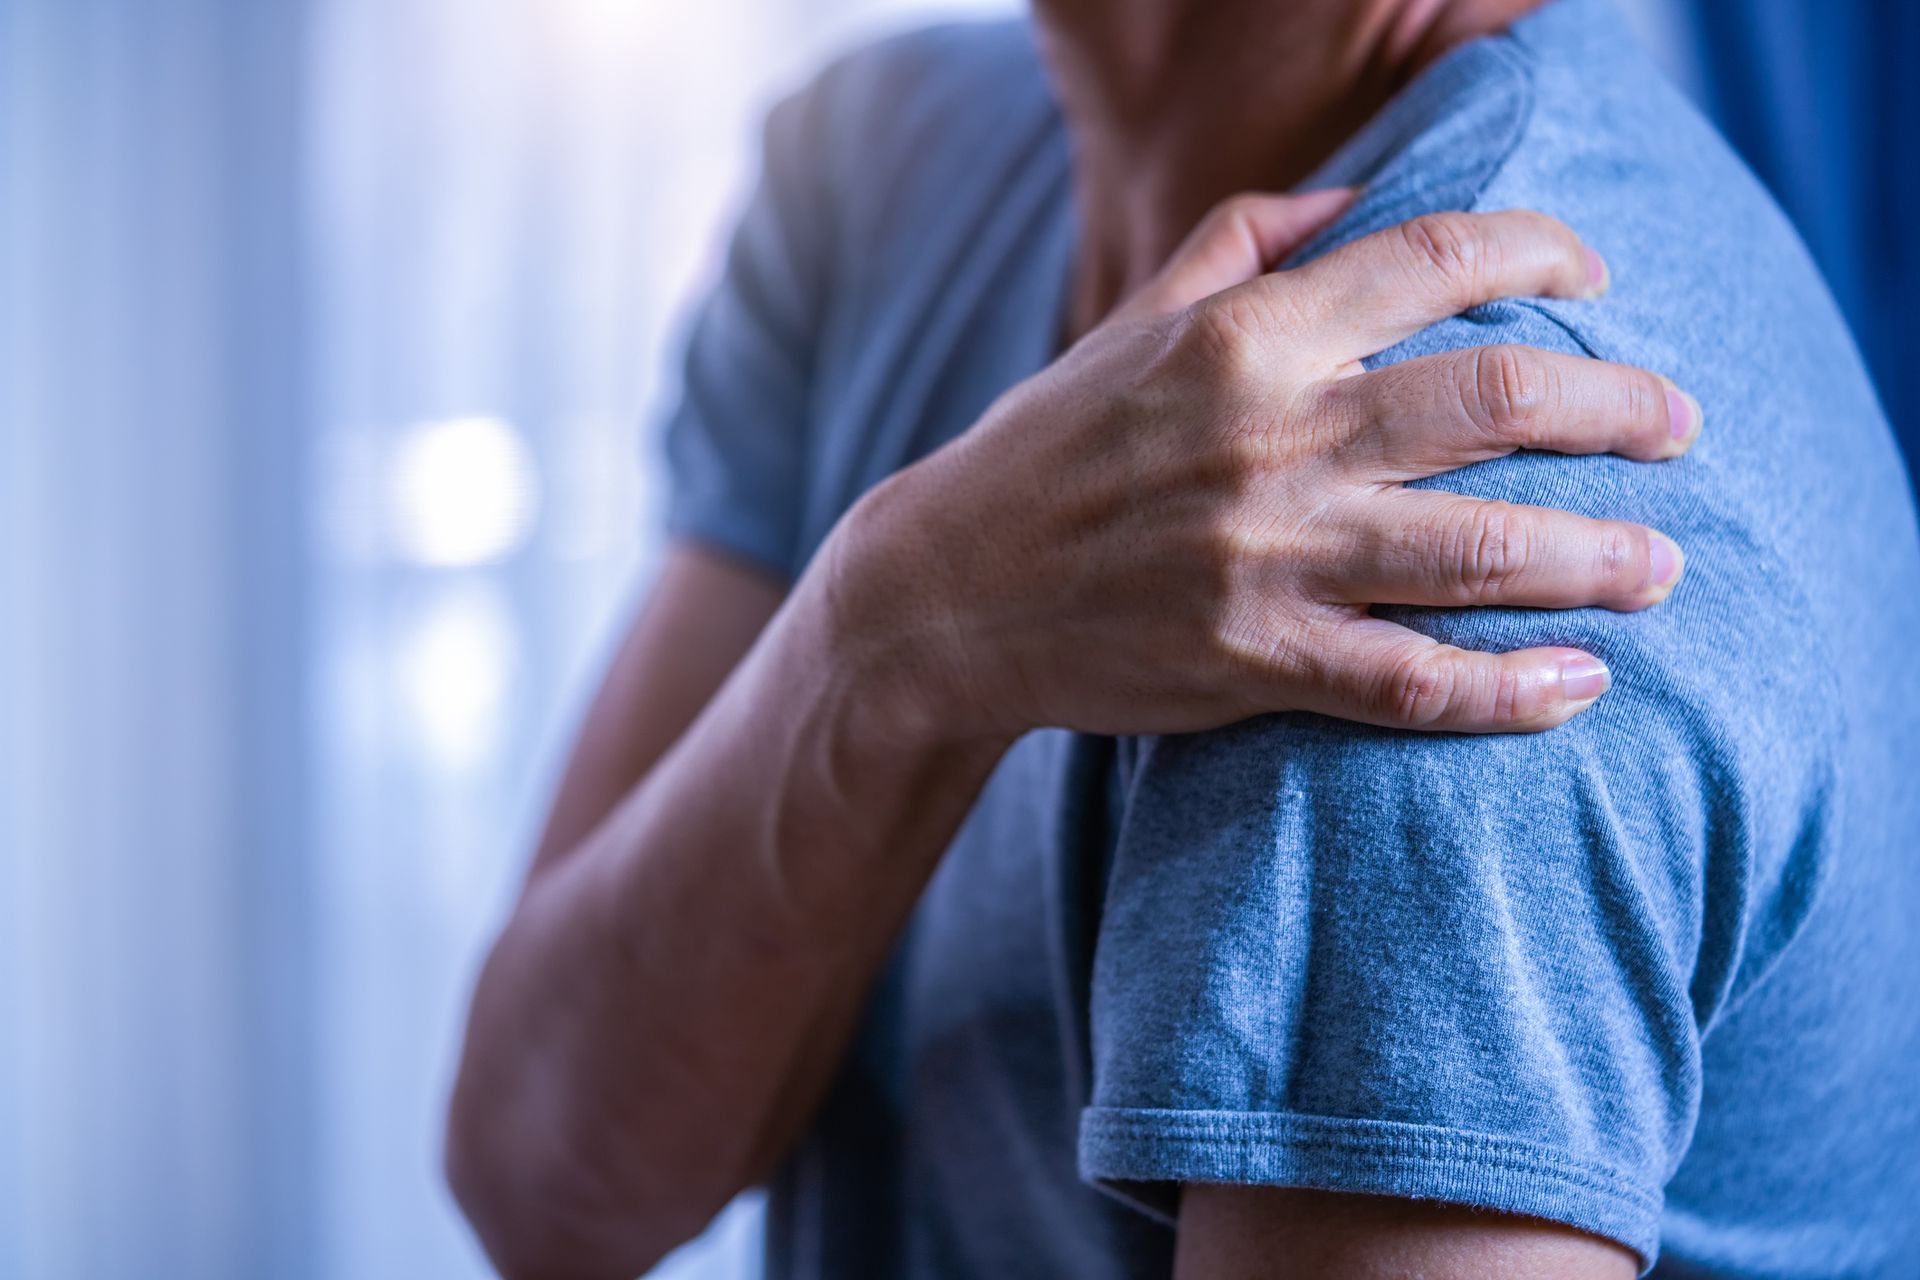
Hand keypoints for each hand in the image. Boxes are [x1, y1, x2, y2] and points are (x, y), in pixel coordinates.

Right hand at [826, 191, 1699, 739]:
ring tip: (1661, 565)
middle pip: (1493, 403)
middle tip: (1676, 427)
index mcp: (1243, 334)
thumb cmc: (1046, 451)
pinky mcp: (1253, 659)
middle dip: (1615, 410)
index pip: (1435, 259)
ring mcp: (1264, 555)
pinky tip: (1579, 685)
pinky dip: (1507, 690)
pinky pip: (1411, 683)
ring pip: (1475, 552)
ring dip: (1595, 556)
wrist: (944, 596)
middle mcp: (1268, 435)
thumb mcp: (1126, 321)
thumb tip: (1350, 196)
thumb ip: (1238, 244)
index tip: (1592, 276)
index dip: (1541, 252)